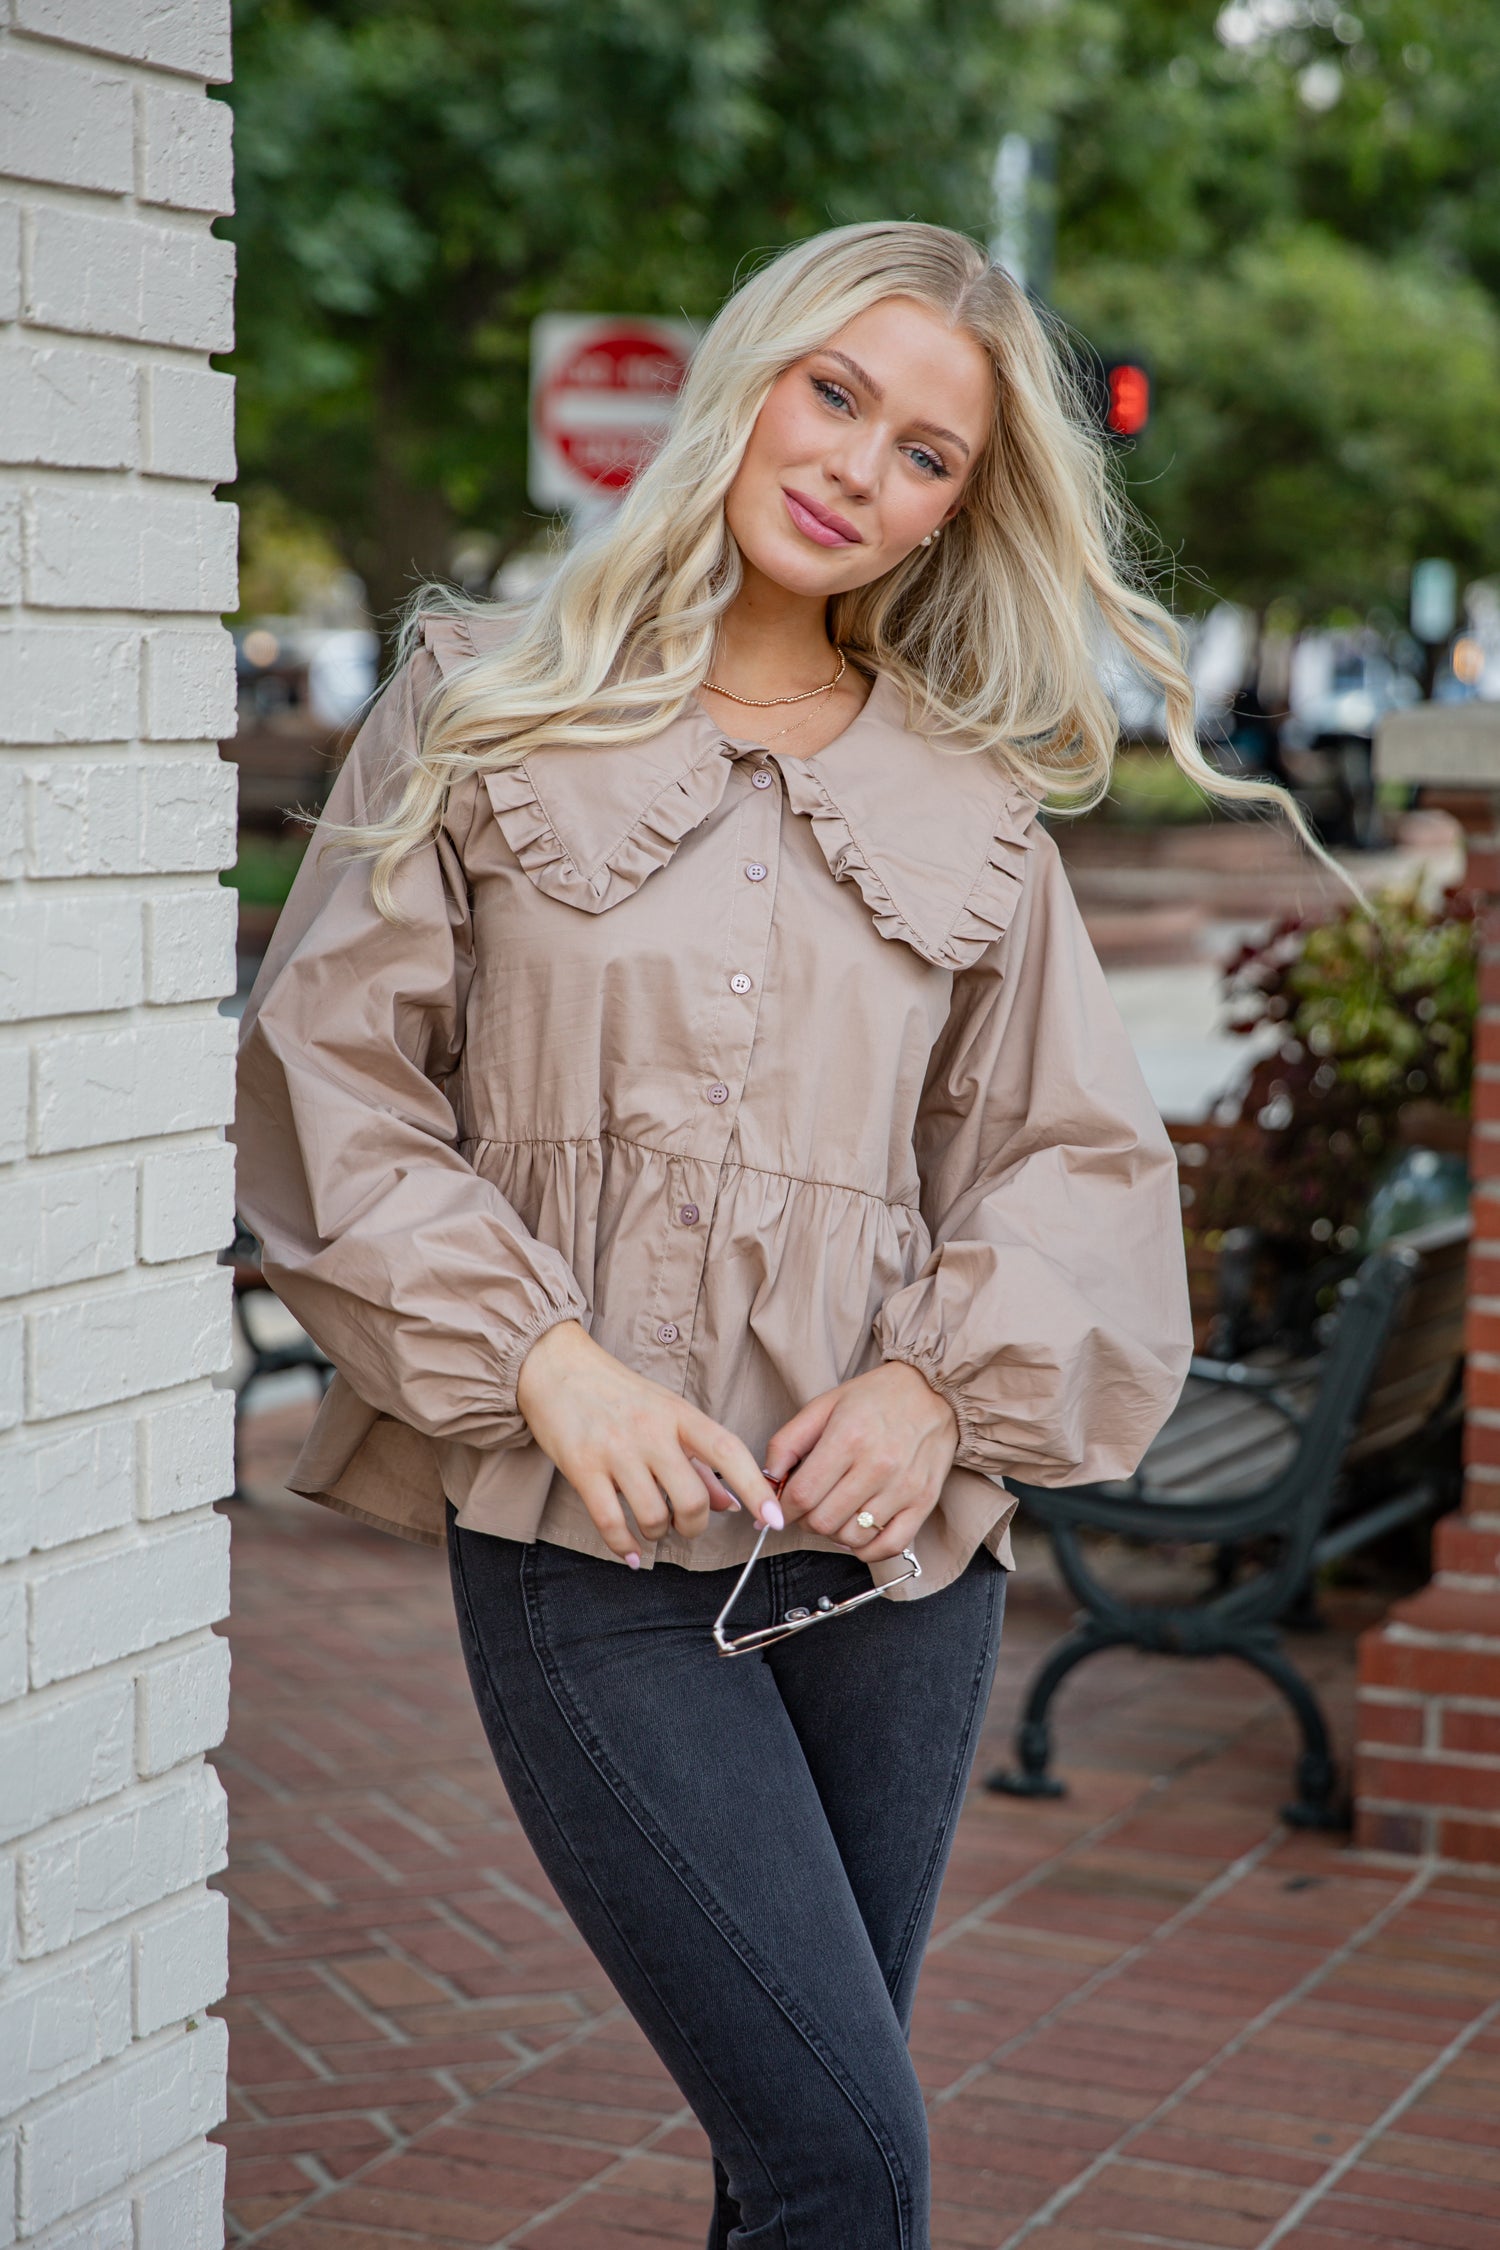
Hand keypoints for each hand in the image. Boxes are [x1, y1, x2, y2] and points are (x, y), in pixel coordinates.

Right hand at [516, 1321, 781, 1565]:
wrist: (557, 1367)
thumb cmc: (618, 1393)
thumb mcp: (667, 1414)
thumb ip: (699, 1461)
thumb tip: (731, 1503)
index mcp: (679, 1414)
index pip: (728, 1452)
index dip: (757, 1489)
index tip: (775, 1519)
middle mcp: (651, 1431)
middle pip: (692, 1498)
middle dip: (694, 1525)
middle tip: (686, 1525)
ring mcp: (615, 1449)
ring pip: (653, 1515)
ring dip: (658, 1534)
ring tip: (651, 1527)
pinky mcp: (582, 1466)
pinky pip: (609, 1521)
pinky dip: (623, 1546)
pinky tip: (630, 1552)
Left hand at [764, 1361, 957, 1563]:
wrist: (933, 1392)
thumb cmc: (874, 1398)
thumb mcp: (824, 1405)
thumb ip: (788, 1442)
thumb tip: (767, 1481)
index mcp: (848, 1437)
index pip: (802, 1495)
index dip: (783, 1509)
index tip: (781, 1507)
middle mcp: (878, 1465)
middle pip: (824, 1520)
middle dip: (805, 1521)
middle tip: (807, 1508)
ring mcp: (903, 1487)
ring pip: (852, 1537)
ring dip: (833, 1533)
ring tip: (834, 1513)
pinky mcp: (924, 1502)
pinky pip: (889, 1546)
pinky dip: (866, 1549)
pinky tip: (857, 1531)